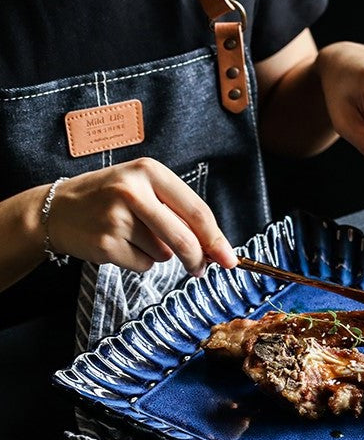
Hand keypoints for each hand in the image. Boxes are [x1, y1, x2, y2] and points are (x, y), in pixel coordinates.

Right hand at [48, 158, 237, 275]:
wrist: (57, 209)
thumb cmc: (109, 199)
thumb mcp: (144, 189)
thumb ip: (179, 213)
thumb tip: (216, 249)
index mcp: (149, 171)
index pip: (196, 210)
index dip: (217, 239)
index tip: (230, 257)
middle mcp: (133, 191)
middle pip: (185, 239)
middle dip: (198, 259)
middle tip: (199, 268)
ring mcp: (117, 218)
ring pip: (165, 254)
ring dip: (159, 254)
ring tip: (134, 236)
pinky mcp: (106, 244)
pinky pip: (144, 265)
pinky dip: (140, 262)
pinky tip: (121, 245)